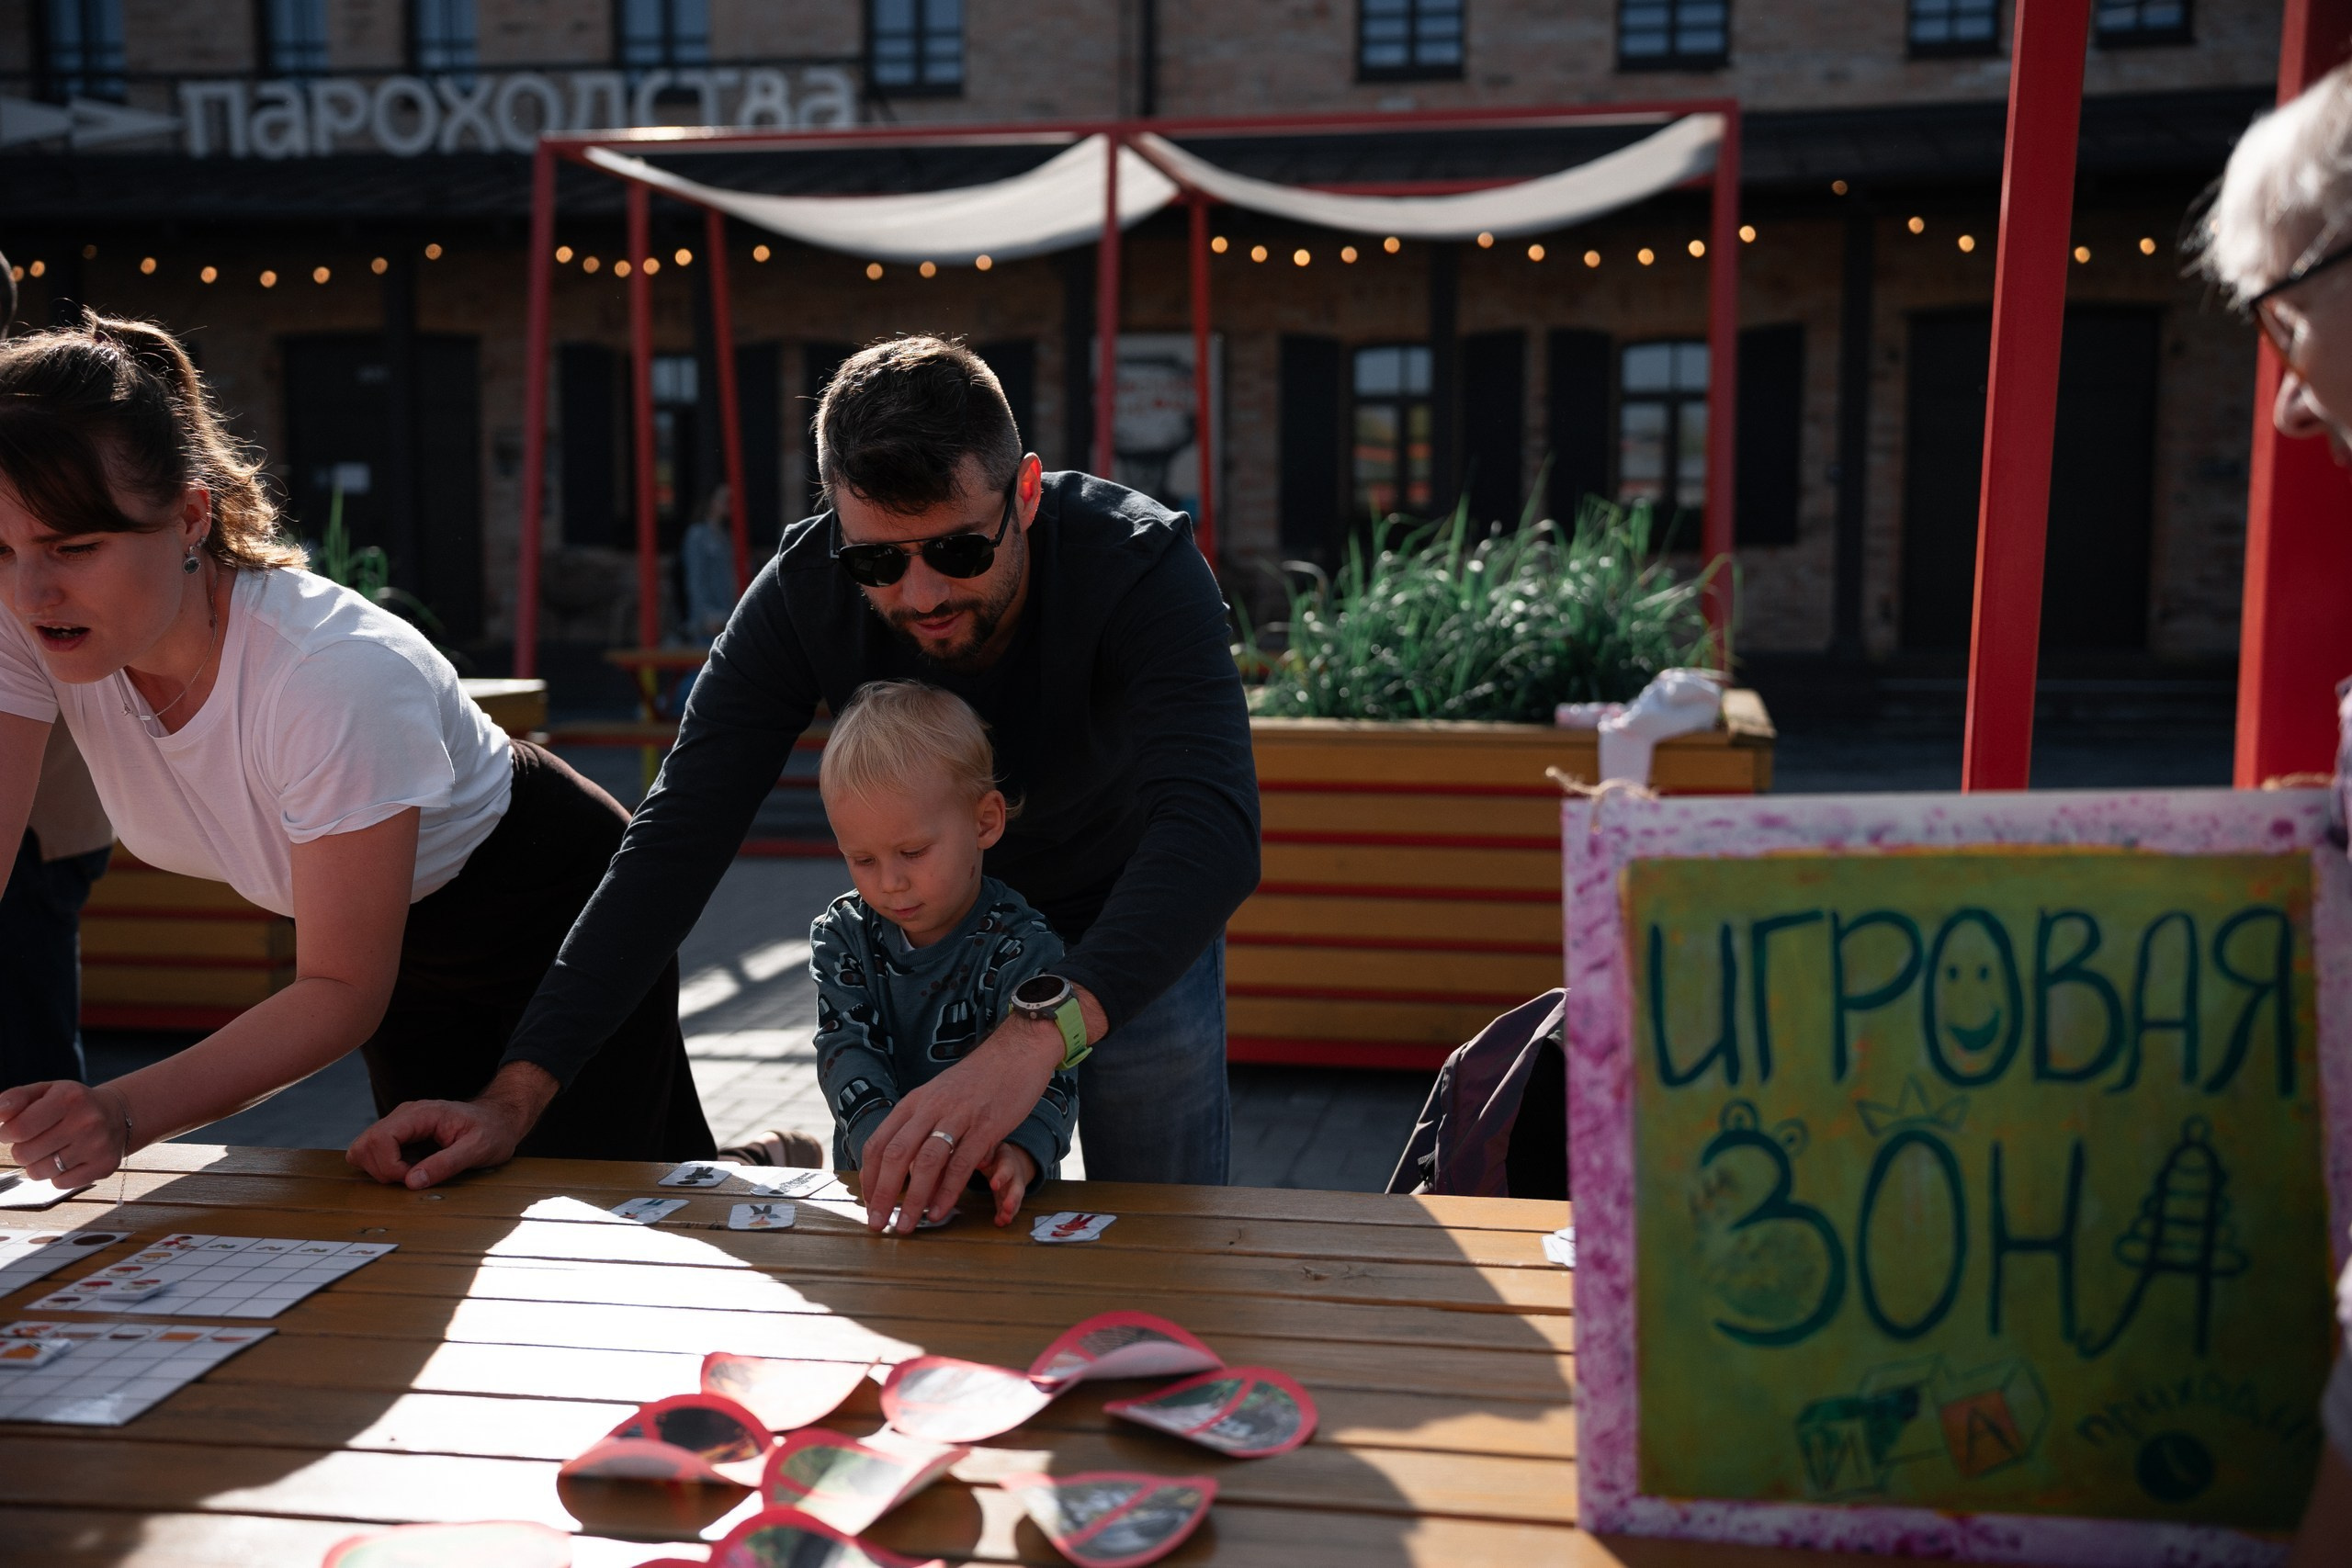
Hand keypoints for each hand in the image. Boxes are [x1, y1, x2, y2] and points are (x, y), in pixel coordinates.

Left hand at [0, 1080, 129, 1187]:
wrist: (117, 1115)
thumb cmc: (72, 1104)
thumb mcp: (45, 1091)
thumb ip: (15, 1099)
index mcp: (69, 1098)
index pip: (18, 1129)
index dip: (6, 1133)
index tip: (12, 1131)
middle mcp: (87, 1122)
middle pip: (24, 1154)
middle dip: (22, 1149)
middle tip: (35, 1141)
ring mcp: (97, 1146)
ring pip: (39, 1173)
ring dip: (38, 1164)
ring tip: (52, 1150)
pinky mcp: (104, 1166)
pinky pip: (59, 1184)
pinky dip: (58, 1175)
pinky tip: (69, 1160)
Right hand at [345, 1062, 555, 1188]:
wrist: (499, 1120)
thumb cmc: (492, 1131)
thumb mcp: (477, 1149)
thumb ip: (446, 1164)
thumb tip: (412, 1182)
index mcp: (421, 1114)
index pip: (380, 1137)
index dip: (389, 1165)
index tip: (412, 1177)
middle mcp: (404, 1115)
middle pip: (365, 1144)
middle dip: (382, 1170)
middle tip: (412, 1178)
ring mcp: (399, 1124)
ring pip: (363, 1148)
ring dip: (380, 1169)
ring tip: (410, 1174)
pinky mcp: (400, 1135)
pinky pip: (373, 1151)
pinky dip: (383, 1166)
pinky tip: (407, 1170)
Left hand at [861, 1015, 1064, 1234]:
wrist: (1017, 1051)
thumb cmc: (980, 1079)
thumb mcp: (940, 1095)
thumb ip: (922, 1123)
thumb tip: (903, 1162)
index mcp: (915, 1102)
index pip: (879, 1142)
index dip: (869, 1177)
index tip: (869, 1204)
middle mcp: (931, 1108)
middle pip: (895, 1155)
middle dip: (882, 1194)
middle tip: (876, 1224)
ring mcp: (958, 1116)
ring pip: (925, 1162)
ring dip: (911, 1199)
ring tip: (906, 1227)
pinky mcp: (986, 1125)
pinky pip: (961, 1163)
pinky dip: (947, 1191)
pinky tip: (939, 1211)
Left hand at [984, 1142, 1037, 1226]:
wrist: (1006, 1158)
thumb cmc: (993, 1153)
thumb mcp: (989, 1148)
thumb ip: (984, 1154)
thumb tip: (978, 1162)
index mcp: (1006, 1158)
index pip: (1005, 1166)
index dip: (1001, 1176)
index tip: (994, 1185)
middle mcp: (1013, 1173)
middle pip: (1016, 1186)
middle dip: (1012, 1197)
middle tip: (1007, 1207)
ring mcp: (1013, 1186)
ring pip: (1015, 1197)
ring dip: (1011, 1209)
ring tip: (1005, 1219)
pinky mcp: (1010, 1197)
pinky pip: (1009, 1207)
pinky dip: (1005, 1215)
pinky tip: (1000, 1222)